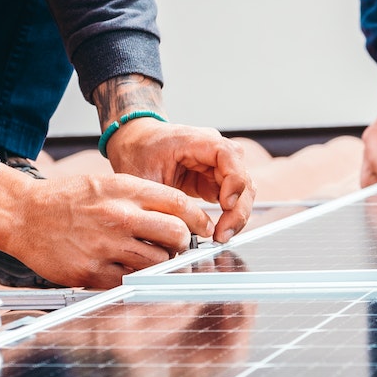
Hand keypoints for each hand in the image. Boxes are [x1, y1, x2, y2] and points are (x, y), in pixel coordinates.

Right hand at [0, 163, 212, 287]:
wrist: (22, 215)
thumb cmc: (65, 199)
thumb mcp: (105, 183)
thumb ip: (140, 196)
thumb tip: (178, 214)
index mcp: (124, 191)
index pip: (178, 204)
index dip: (198, 218)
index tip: (202, 227)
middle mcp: (118, 217)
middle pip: (176, 235)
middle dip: (183, 243)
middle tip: (177, 246)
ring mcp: (105, 246)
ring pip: (157, 263)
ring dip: (160, 264)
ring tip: (149, 257)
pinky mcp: (91, 272)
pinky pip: (128, 281)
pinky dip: (132, 278)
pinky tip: (124, 268)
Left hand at [106, 117, 256, 240]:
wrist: (134, 144)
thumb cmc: (137, 151)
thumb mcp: (143, 177)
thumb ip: (163, 202)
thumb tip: (179, 232)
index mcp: (196, 140)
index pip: (229, 154)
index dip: (233, 180)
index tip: (226, 204)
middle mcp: (213, 151)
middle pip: (242, 177)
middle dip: (237, 208)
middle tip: (222, 234)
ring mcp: (217, 166)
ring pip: (243, 190)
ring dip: (237, 214)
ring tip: (221, 236)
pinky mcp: (214, 180)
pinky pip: (233, 198)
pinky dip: (230, 215)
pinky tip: (219, 231)